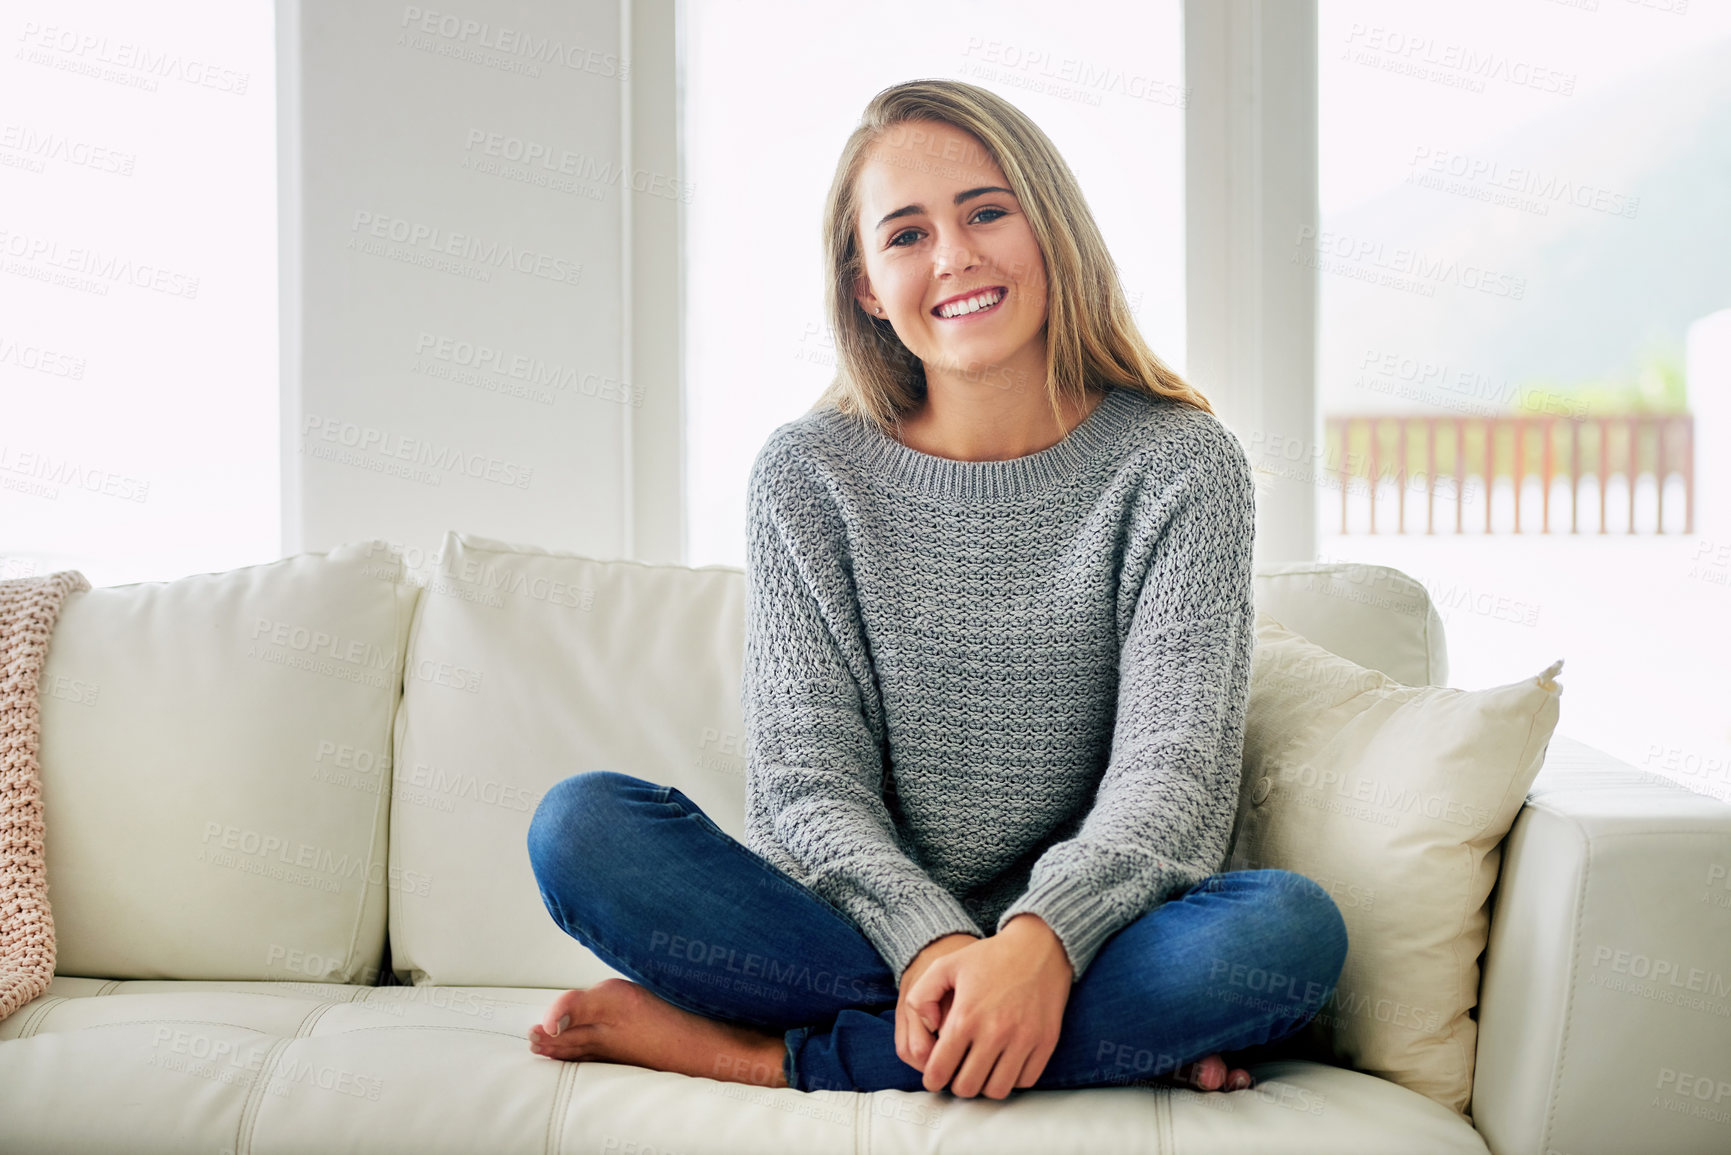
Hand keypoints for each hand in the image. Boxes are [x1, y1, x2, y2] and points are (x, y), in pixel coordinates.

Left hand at [900, 914, 1073, 1098]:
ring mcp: (1023, 1040)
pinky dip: (1012, 1078)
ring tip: (981, 1068)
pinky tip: (1005, 1062)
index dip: (933, 1079)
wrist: (1039, 947)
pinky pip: (1025, 1081)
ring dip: (985, 1085)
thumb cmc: (990, 956)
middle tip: (958, 1072)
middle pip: (968, 1087)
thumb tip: (927, 1029)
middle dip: (957, 1084)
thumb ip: (921, 996)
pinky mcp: (1045, 1042)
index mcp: (966, 1017)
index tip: (935, 1077)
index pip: (940, 1070)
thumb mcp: (945, 965)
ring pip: (997, 1090)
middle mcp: (995, 1032)